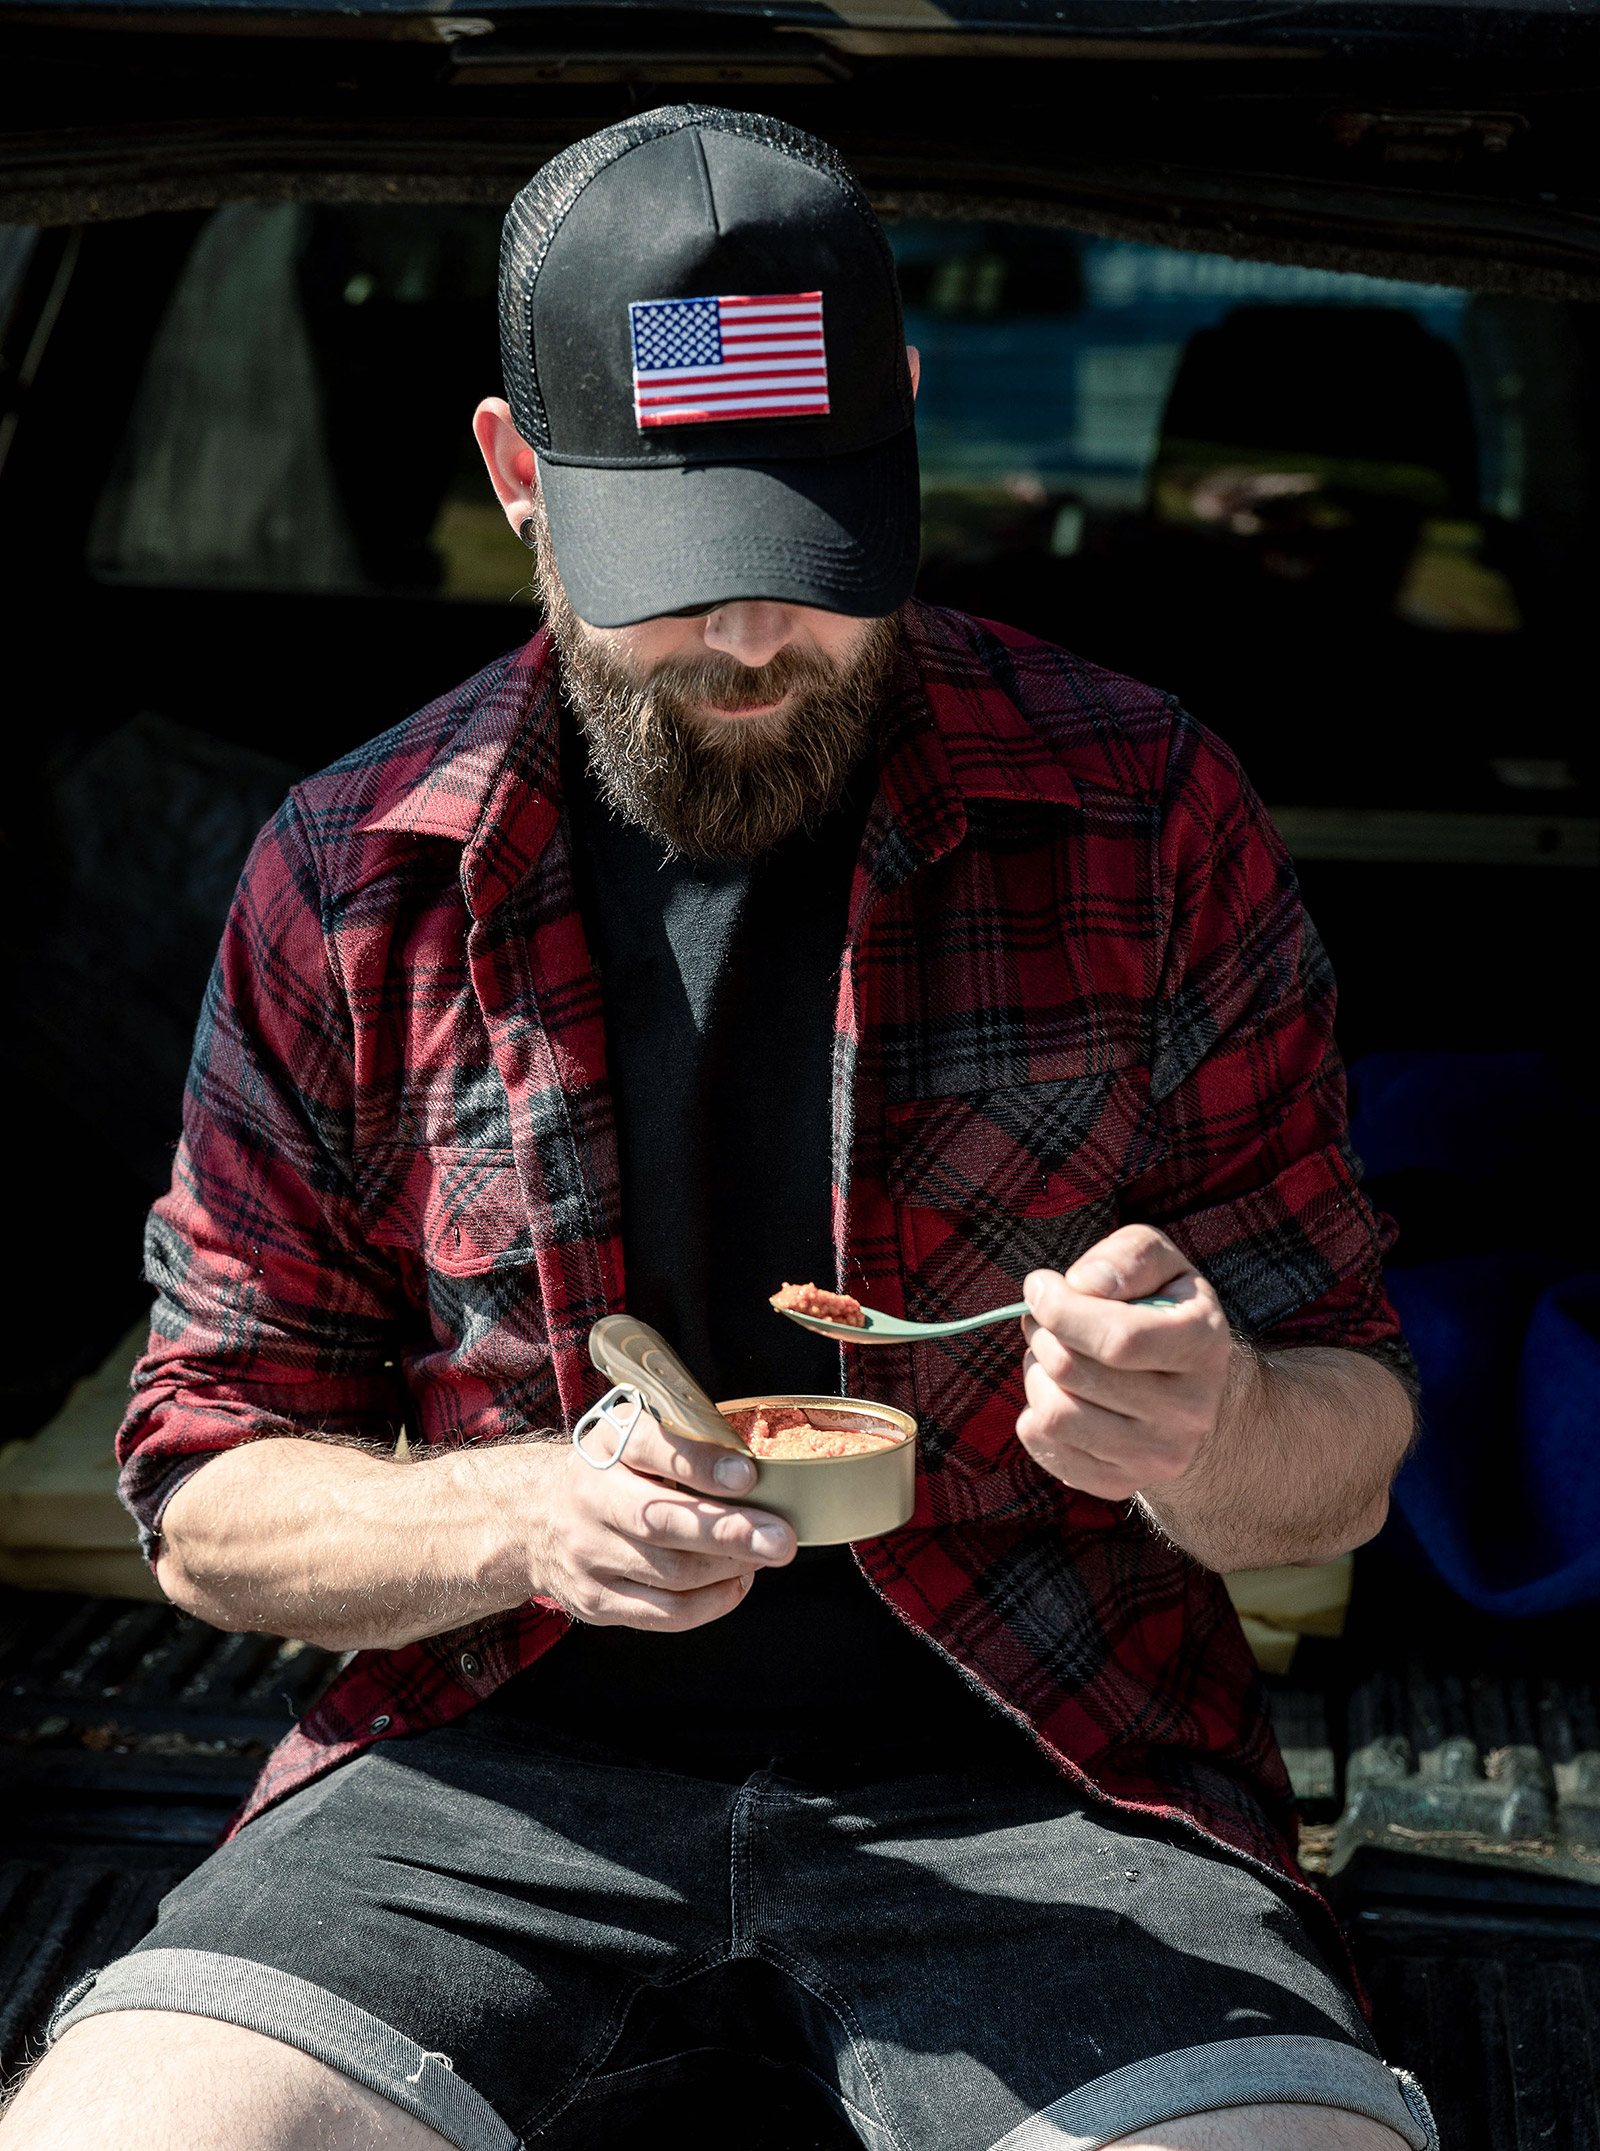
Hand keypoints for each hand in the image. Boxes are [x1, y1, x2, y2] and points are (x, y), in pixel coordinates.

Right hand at [529, 1409, 794, 1629]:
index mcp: (606, 1445)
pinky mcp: (595, 1600)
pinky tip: (737, 1582)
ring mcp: (588, 1554)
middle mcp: (590, 1498)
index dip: (700, 1463)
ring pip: (672, 1574)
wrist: (537, 1514)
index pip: (649, 1446)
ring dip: (730, 1567)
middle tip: (780, 1539)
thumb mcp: (635, 1433)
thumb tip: (763, 1467)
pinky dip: (712, 1602)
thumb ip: (688, 1439)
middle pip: (662, 1522)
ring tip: (766, 1554)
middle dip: (729, 1533)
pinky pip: (665, 1614)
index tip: (747, 1474)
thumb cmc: (611, 1469)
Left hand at [1016, 1224, 1232, 1502]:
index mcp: (1204, 1346)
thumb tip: (1084, 1284)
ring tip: (1052, 1356)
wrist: (1191, 1389)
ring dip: (1036, 1374)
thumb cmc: (1164, 1311)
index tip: (1040, 1286)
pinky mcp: (1121, 1484)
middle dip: (1043, 1334)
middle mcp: (1190, 1411)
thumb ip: (1129, 1257)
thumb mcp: (1161, 1264)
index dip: (1061, 1309)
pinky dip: (1034, 1413)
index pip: (1118, 1339)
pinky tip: (1060, 1393)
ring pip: (1054, 1415)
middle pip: (1074, 1372)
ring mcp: (1158, 1456)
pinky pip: (1045, 1447)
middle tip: (1045, 1320)